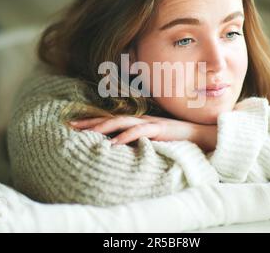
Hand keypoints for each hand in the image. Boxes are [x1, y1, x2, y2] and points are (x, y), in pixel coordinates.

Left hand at [68, 115, 216, 152]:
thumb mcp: (151, 141)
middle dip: (91, 122)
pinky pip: (140, 132)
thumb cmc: (174, 139)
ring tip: (88, 133)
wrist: (198, 134)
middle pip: (111, 119)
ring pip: (122, 122)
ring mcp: (149, 123)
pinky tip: (113, 144)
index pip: (110, 121)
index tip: (73, 125)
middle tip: (71, 125)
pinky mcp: (159, 129)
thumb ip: (136, 142)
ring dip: (104, 127)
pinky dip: (126, 137)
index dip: (92, 122)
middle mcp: (140, 120)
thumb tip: (117, 150)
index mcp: (137, 123)